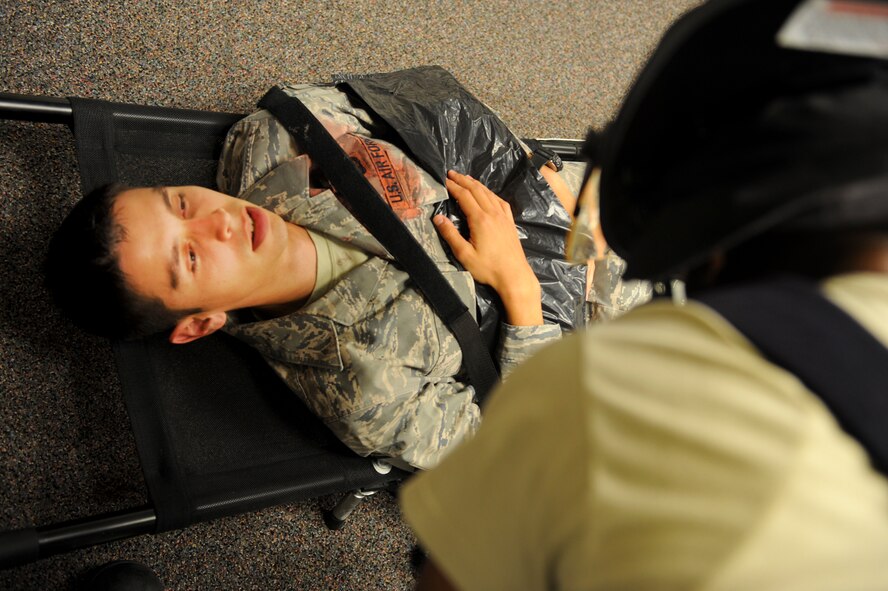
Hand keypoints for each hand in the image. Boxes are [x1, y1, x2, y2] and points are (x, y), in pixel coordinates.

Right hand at [434, 171, 542, 325]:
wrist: (514, 276)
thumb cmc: (488, 268)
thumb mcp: (464, 254)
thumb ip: (450, 235)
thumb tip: (438, 218)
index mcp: (480, 219)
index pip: (464, 196)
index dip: (453, 186)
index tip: (444, 180)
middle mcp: (493, 213)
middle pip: (476, 191)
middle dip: (463, 180)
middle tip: (452, 173)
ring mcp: (503, 217)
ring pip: (489, 194)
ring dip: (476, 184)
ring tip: (466, 178)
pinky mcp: (510, 222)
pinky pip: (500, 201)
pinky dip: (491, 193)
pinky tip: (488, 193)